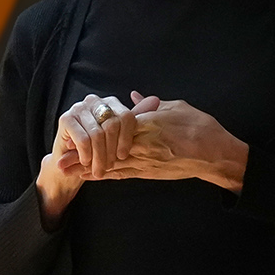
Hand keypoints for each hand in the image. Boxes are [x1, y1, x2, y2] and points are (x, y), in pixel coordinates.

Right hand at [35, 93, 150, 225]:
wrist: (68, 162)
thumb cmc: (96, 149)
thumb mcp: (117, 138)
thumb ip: (133, 121)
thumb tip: (155, 100)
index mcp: (110, 102)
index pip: (126, 116)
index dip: (126, 139)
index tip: (123, 155)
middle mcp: (94, 101)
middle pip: (112, 125)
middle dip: (111, 150)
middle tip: (109, 167)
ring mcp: (78, 108)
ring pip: (97, 134)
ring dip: (99, 156)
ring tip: (98, 169)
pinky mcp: (66, 119)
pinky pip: (82, 139)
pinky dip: (86, 154)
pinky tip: (86, 162)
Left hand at [60, 92, 247, 192]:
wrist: (217, 155)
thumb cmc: (200, 127)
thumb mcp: (176, 106)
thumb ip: (150, 105)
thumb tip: (133, 97)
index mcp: (148, 125)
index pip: (113, 128)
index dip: (91, 132)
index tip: (73, 132)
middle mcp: (143, 145)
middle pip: (104, 150)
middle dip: (80, 155)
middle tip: (57, 158)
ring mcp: (146, 162)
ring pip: (110, 166)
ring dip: (86, 168)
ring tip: (65, 171)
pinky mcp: (150, 173)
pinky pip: (123, 175)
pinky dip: (105, 176)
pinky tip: (90, 178)